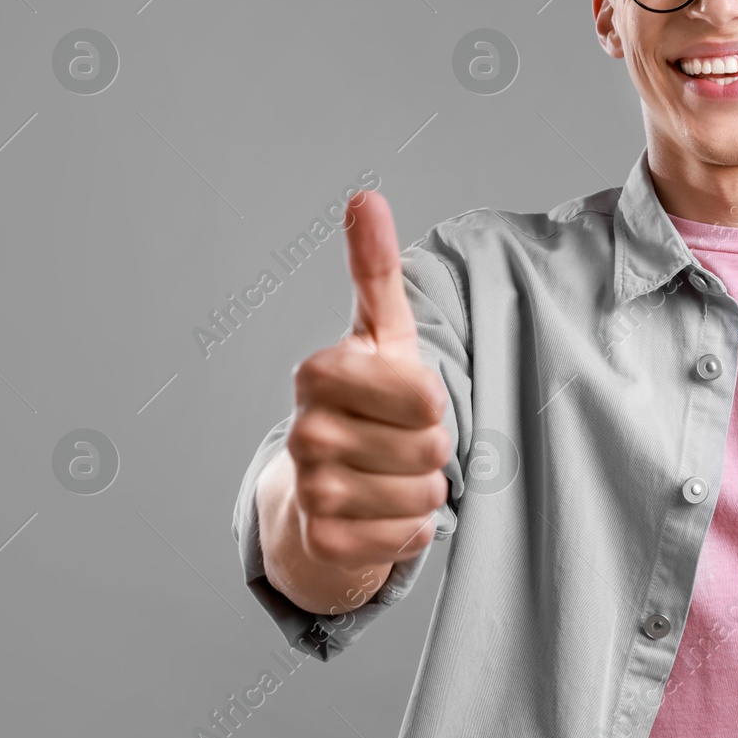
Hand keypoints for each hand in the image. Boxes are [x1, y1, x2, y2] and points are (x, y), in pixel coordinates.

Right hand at [283, 191, 451, 569]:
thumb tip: (365, 196)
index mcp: (317, 373)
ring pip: (424, 496)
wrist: (324, 479)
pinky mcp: (324, 541)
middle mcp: (305, 433)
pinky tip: (383, 510)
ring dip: (424, 488)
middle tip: (399, 439)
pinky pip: (408, 539)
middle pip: (433, 449)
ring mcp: (311, 491)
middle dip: (432, 447)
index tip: (406, 397)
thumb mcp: (380, 332)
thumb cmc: (368, 397)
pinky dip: (411, 528)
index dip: (432, 400)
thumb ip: (375, 268)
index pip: (427, 396)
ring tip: (392, 472)